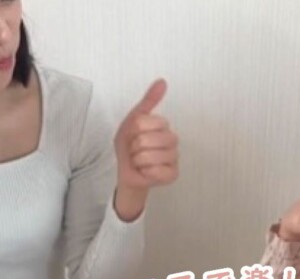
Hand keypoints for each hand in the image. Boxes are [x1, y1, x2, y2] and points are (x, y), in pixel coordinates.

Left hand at [113, 80, 178, 220]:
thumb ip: (148, 101)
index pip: (147, 122)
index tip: (133, 135)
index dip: (134, 131)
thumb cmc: (129, 147)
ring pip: (151, 156)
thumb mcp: (132, 121)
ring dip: (138, 161)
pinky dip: (146, 172)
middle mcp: (172, 140)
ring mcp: (174, 158)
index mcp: (162, 126)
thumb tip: (162, 82)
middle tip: (136, 150)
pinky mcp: (173, 174)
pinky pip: (157, 171)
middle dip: (135, 147)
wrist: (125, 171)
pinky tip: (146, 171)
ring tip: (140, 161)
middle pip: (148, 139)